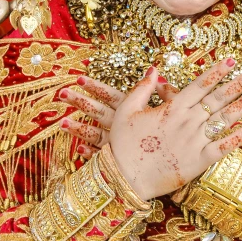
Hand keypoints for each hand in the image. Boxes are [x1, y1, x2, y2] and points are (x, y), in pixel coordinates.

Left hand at [58, 75, 176, 158]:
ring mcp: (118, 144)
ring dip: (78, 128)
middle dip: (80, 102)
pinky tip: (79, 149)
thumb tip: (158, 76)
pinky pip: (101, 156)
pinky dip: (90, 152)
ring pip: (94, 134)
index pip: (110, 95)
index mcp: (133, 111)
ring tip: (62, 123)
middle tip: (62, 94)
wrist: (179, 164)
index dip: (95, 87)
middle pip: (97, 112)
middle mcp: (122, 126)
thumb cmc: (178, 134)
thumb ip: (167, 93)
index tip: (79, 79)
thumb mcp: (176, 109)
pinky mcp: (120, 161)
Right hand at [106, 59, 241, 200]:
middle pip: (217, 100)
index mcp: (172, 108)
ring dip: (241, 106)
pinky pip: (221, 149)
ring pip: (223, 121)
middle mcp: (187, 122)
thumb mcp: (126, 110)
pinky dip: (236, 140)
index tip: (232, 61)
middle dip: (237, 84)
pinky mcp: (197, 162)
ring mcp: (194, 142)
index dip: (217, 72)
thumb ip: (142, 89)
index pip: (200, 85)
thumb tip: (154, 69)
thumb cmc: (122, 144)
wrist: (123, 178)